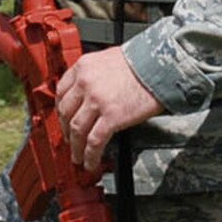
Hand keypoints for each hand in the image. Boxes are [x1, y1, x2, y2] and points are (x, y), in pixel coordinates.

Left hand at [56, 50, 162, 172]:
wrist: (160, 66)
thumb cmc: (141, 61)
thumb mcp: (108, 59)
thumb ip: (94, 74)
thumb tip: (91, 91)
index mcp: (83, 67)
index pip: (61, 92)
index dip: (61, 110)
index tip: (63, 118)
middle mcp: (86, 83)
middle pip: (66, 113)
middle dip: (65, 130)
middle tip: (69, 139)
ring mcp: (97, 101)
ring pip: (77, 130)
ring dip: (76, 147)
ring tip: (78, 157)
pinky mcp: (112, 117)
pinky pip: (94, 141)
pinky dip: (90, 155)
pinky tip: (91, 161)